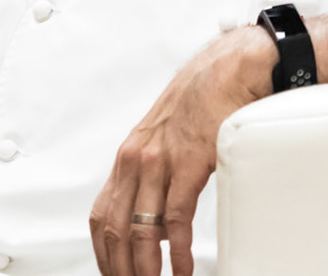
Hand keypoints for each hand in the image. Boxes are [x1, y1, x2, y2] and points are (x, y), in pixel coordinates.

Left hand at [88, 27, 274, 275]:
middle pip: (115, 229)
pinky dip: (176, 251)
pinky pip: (176, 218)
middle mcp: (136, 160)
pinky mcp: (189, 162)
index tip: (113, 273)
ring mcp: (161, 161)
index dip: (103, 253)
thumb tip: (154, 217)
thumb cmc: (199, 103)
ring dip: (144, 269)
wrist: (226, 71)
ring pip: (140, 230)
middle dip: (121, 269)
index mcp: (128, 158)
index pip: (101, 216)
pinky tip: (181, 268)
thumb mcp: (163, 139)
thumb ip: (152, 174)